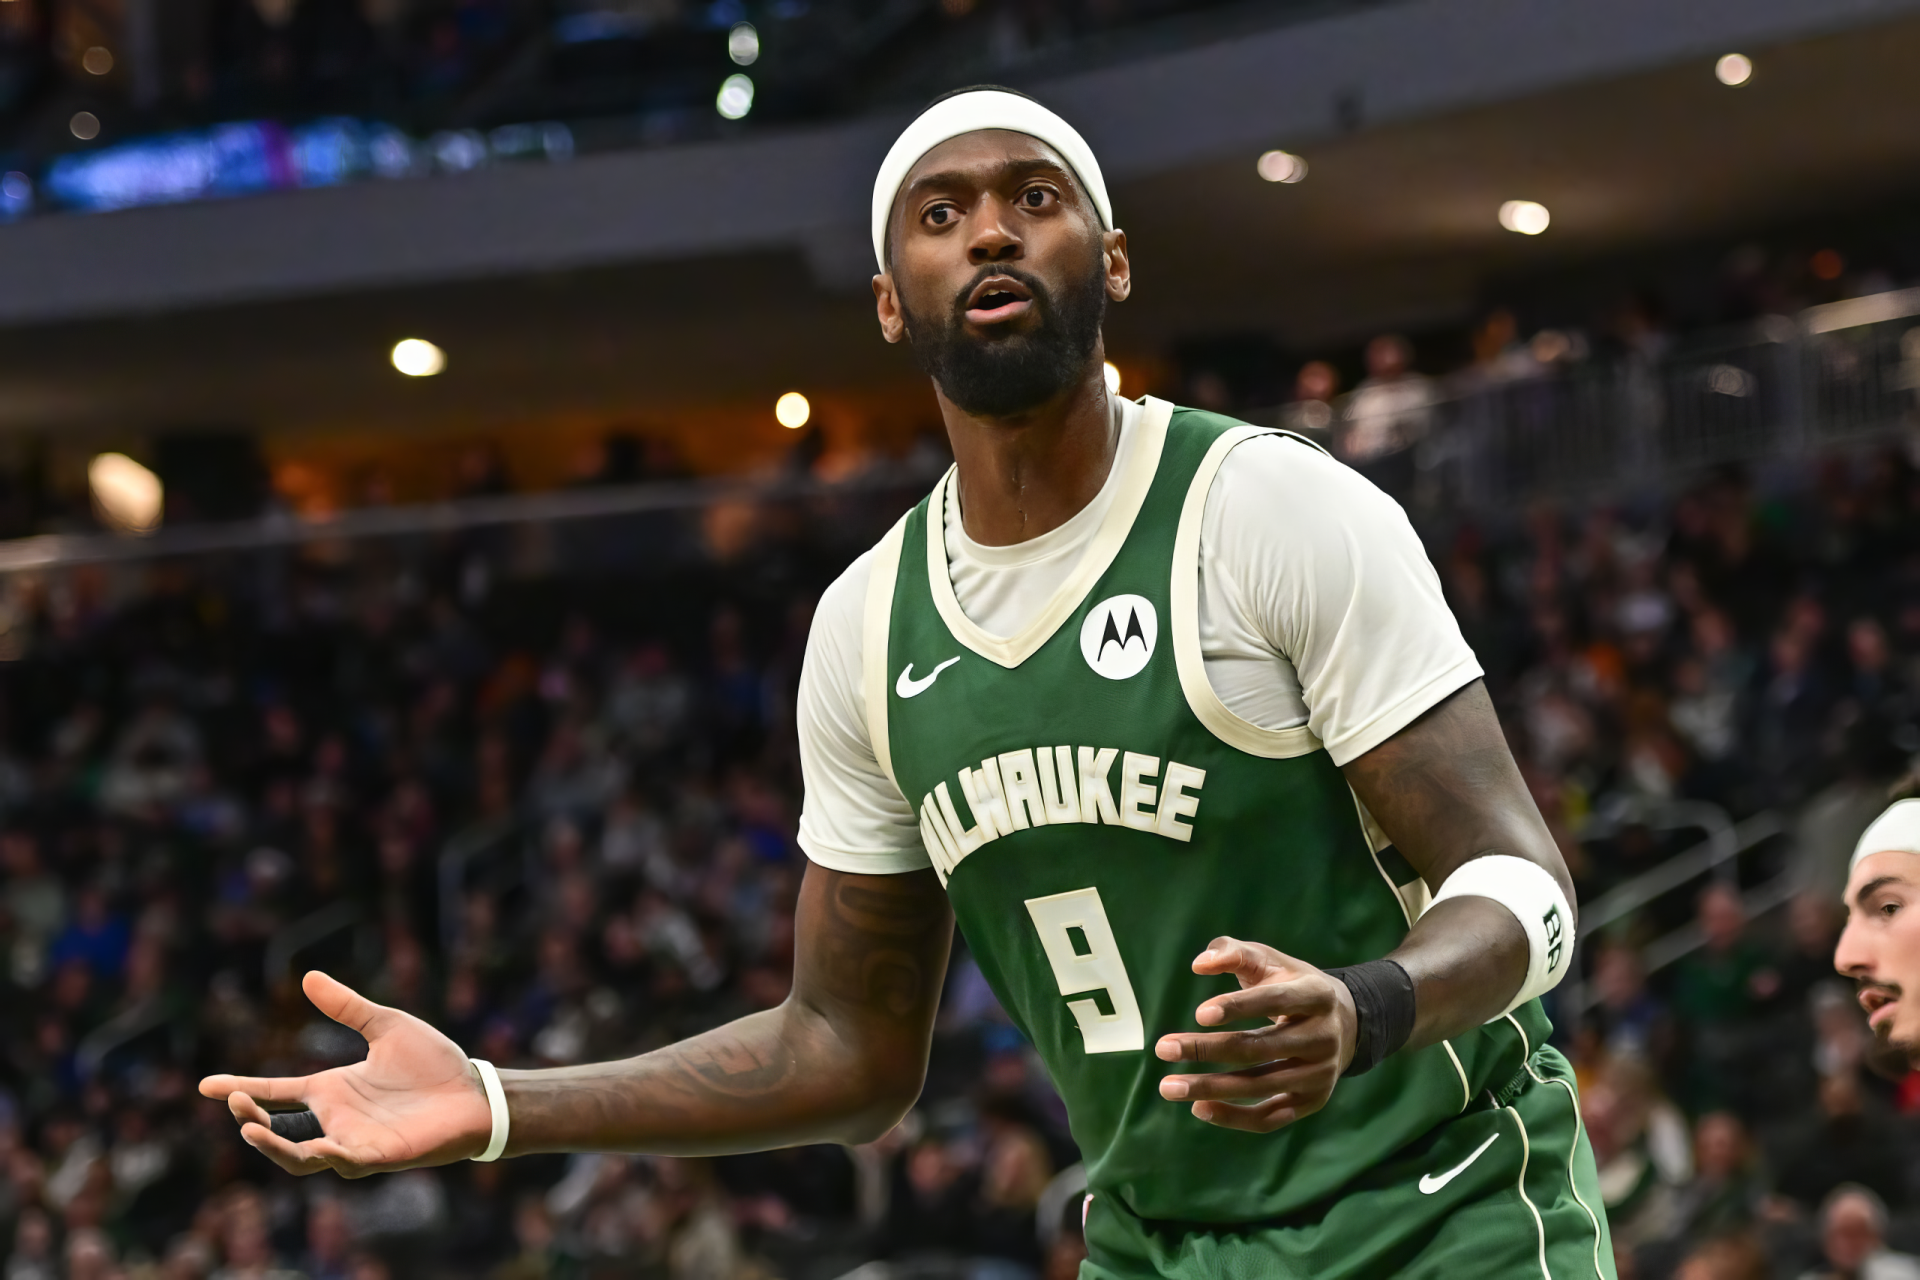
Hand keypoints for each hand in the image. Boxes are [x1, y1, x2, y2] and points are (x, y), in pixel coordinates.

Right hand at [198, 971, 492, 1177]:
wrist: (476, 1092)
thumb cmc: (434, 1064)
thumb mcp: (386, 1025)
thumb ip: (347, 1006)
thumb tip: (307, 977)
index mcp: (332, 1090)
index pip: (275, 1094)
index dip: (241, 1091)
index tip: (205, 1085)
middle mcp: (336, 1119)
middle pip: (277, 1132)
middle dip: (251, 1121)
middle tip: (236, 1104)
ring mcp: (355, 1141)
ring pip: (300, 1158)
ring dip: (274, 1147)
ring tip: (251, 1130)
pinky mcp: (381, 1155)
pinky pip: (346, 1164)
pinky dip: (330, 1157)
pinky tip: (321, 1146)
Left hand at [1153, 937, 1357, 1133]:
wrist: (1345, 1023)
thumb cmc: (1292, 984)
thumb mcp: (1270, 960)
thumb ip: (1234, 951)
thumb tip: (1199, 964)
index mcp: (1316, 995)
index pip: (1274, 1000)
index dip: (1238, 1006)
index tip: (1199, 1014)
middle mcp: (1324, 1037)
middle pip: (1259, 1048)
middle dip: (1206, 1049)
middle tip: (1163, 1048)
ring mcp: (1321, 1074)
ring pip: (1261, 1086)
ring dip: (1210, 1088)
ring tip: (1168, 1086)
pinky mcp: (1312, 1101)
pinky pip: (1270, 1118)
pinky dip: (1234, 1117)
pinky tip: (1199, 1108)